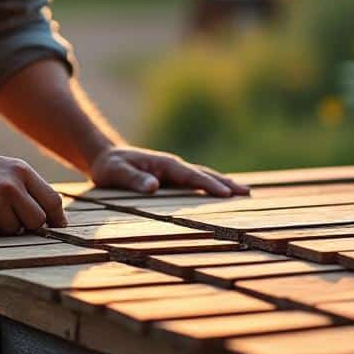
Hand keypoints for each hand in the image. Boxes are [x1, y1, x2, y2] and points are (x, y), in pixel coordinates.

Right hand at [0, 154, 67, 232]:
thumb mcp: (8, 171)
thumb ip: (31, 189)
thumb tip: (56, 218)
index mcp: (22, 171)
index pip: (52, 201)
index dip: (56, 218)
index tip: (56, 227)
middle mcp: (12, 185)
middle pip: (38, 220)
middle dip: (30, 225)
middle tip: (14, 219)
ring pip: (17, 230)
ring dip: (7, 227)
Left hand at [87, 146, 250, 196]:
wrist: (106, 157)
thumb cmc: (110, 167)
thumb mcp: (116, 173)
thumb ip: (133, 180)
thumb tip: (154, 187)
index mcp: (165, 164)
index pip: (192, 176)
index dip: (210, 185)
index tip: (228, 193)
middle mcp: (174, 166)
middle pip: (204, 174)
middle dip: (226, 184)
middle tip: (247, 194)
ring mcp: (175, 172)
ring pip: (203, 178)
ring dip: (223, 184)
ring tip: (245, 193)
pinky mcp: (173, 179)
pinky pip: (196, 183)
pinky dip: (211, 187)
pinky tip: (222, 195)